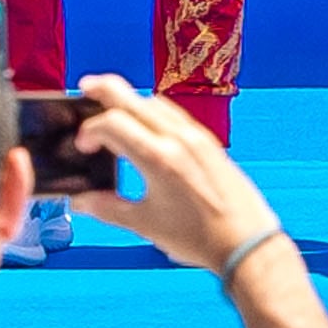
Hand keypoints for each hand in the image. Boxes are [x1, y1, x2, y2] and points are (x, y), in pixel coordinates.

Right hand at [67, 74, 283, 272]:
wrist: (245, 240)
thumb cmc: (198, 236)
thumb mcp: (144, 224)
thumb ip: (107, 208)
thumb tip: (81, 200)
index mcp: (158, 157)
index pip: (113, 123)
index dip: (89, 131)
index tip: (82, 148)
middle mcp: (178, 138)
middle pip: (134, 99)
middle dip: (105, 90)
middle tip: (85, 88)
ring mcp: (197, 136)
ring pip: (156, 102)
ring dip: (131, 102)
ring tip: (112, 114)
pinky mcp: (209, 141)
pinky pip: (175, 114)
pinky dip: (153, 112)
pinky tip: (145, 129)